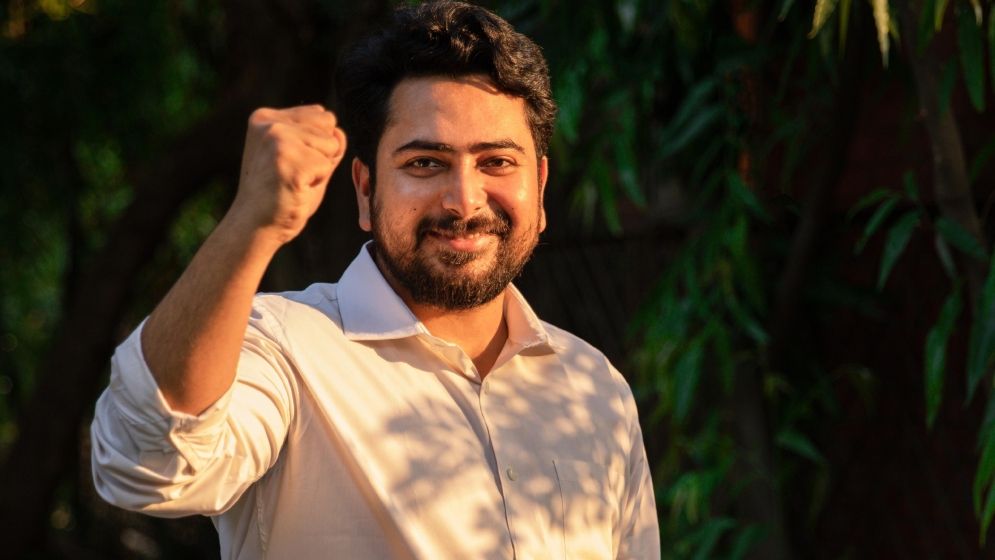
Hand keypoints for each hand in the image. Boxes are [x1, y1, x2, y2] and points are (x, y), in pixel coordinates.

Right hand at [229, 105, 346, 245]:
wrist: (255, 225)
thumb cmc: (280, 194)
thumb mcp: (303, 159)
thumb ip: (323, 142)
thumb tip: (340, 133)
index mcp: (267, 117)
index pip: (322, 115)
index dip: (319, 144)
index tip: (292, 163)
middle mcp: (269, 123)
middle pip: (329, 125)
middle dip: (323, 153)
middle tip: (295, 173)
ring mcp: (277, 140)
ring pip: (331, 145)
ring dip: (320, 169)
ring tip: (294, 181)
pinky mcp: (287, 161)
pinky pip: (327, 166)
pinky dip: (318, 183)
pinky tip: (295, 190)